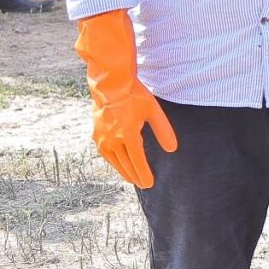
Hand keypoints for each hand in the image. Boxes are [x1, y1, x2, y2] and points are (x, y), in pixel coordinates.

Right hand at [73, 9, 176, 189]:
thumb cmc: (134, 95)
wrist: (109, 83)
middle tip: (144, 185)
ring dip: (123, 171)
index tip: (150, 184)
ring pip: (114, 161)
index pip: (138, 160)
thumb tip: (172, 149)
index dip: (144, 173)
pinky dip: (113, 162)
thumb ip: (163, 130)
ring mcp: (102, 138)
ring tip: (132, 179)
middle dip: (135, 176)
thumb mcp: (153, 111)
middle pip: (126, 164)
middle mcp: (112, 139)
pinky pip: (105, 154)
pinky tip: (118, 165)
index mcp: (127, 134)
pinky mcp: (96, 135)